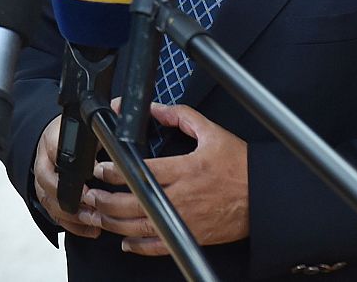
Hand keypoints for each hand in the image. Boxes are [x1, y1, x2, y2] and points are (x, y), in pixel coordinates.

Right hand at [32, 114, 101, 237]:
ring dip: (72, 214)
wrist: (54, 135)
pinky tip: (90, 229)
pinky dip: (71, 224)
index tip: (93, 174)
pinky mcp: (46, 194)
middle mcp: (43, 159)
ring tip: (95, 222)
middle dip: (71, 197)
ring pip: (49, 201)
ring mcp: (42, 179)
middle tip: (94, 205)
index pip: (54, 151)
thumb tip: (124, 109)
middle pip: (47, 182)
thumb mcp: (91, 118)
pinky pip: (53, 213)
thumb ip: (109, 112)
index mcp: (53, 138)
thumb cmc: (72, 129)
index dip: (72, 167)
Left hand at [83, 101, 248, 255]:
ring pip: (141, 227)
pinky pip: (159, 247)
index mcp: (186, 169)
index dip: (116, 171)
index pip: (142, 172)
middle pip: (134, 203)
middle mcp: (183, 197)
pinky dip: (139, 247)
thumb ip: (181, 116)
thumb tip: (155, 108)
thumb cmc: (241, 166)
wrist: (264, 196)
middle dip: (106, 200)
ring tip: (98, 214)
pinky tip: (126, 241)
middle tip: (91, 194)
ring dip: (114, 223)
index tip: (101, 169)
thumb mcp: (212, 132)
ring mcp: (185, 220)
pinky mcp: (191, 236)